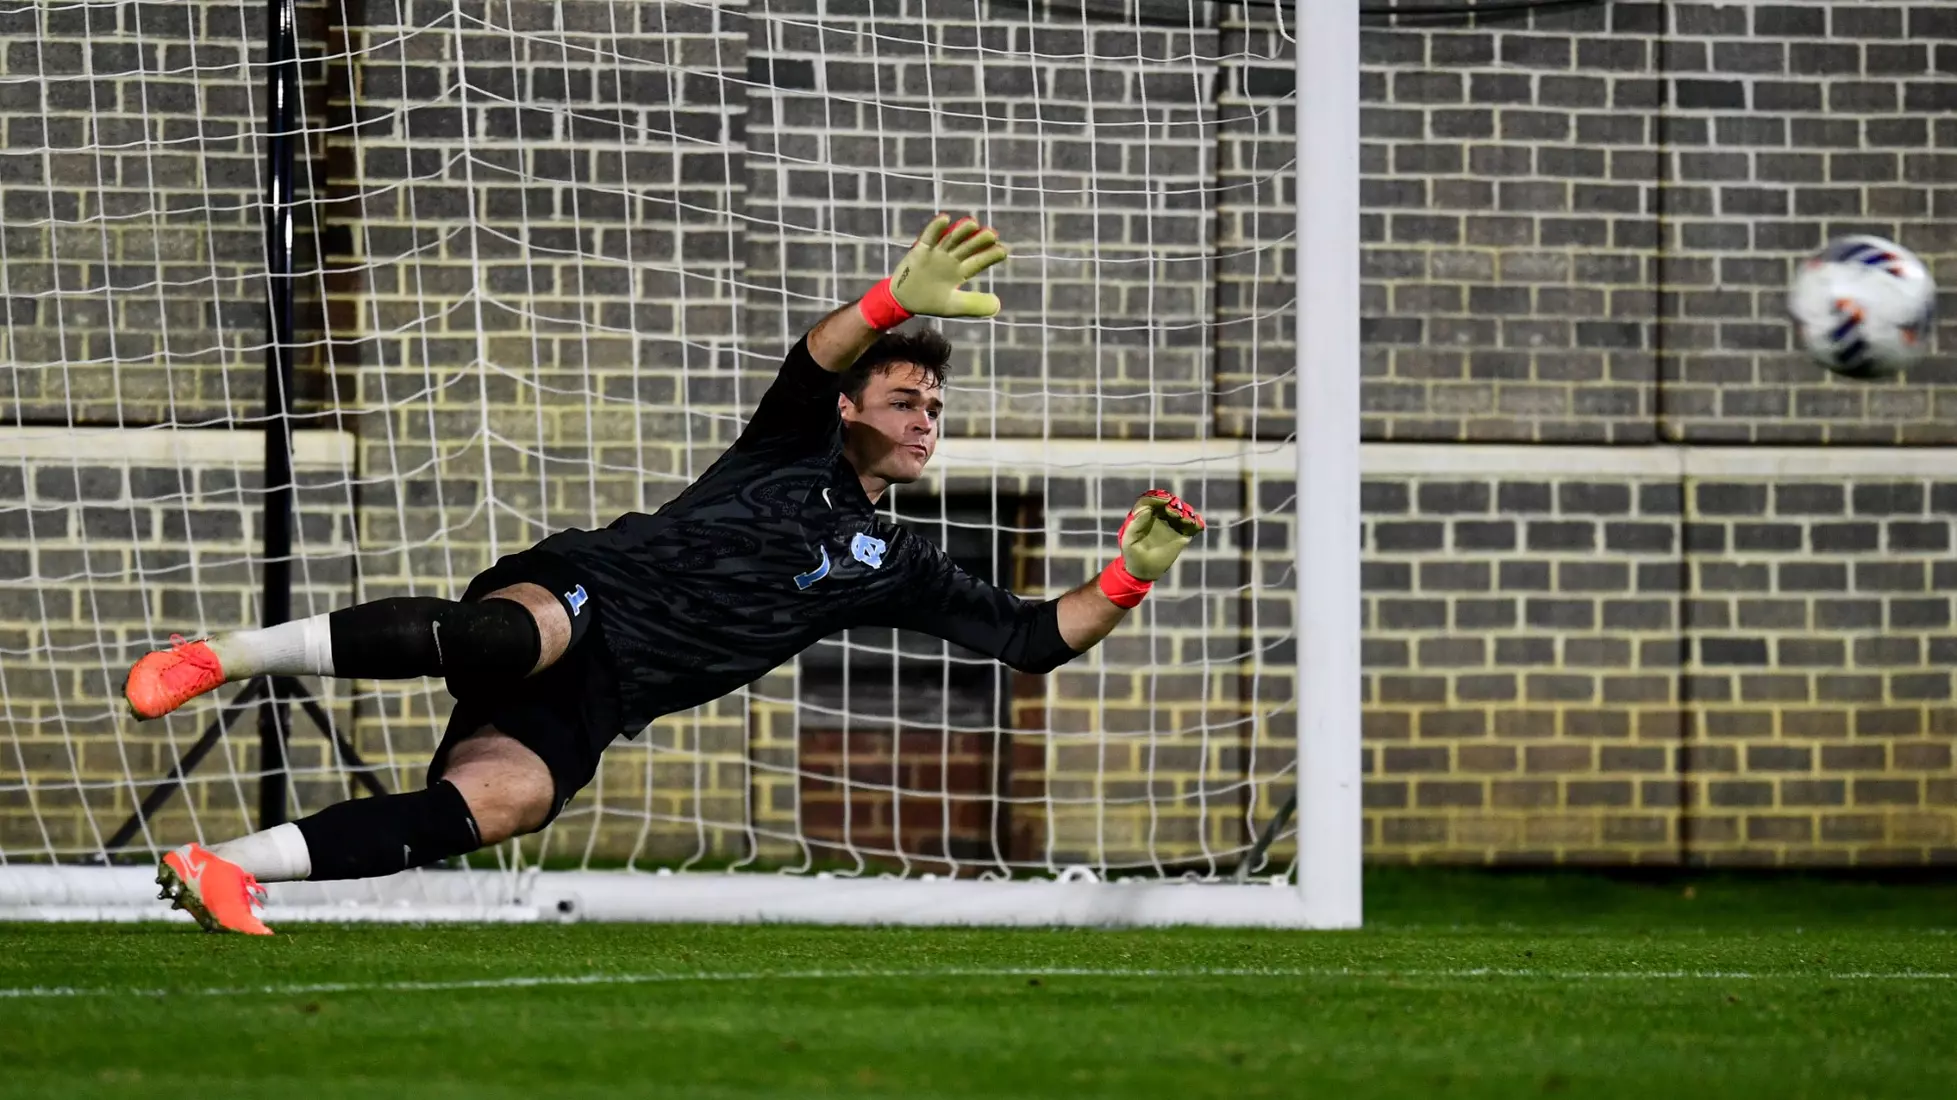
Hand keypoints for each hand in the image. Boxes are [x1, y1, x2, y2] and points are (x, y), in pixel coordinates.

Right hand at [885, 214, 1008, 318]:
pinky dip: (935, 228)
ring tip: (973, 224)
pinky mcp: (920, 250)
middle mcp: (951, 259)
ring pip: (951, 239)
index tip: (1003, 251)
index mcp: (961, 272)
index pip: (978, 261)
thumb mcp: (953, 306)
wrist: (903, 301)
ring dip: (961, 231)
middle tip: (992, 234)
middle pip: (967, 247)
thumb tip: (998, 305)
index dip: (990, 255)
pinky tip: (945, 219)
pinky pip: (928, 237)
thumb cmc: (930, 302)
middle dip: (979, 240)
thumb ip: (974, 305)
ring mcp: (936, 253)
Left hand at [1117, 490, 1205, 581]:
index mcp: (1145, 515)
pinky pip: (1192, 526)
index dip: (1158, 497)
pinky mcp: (1182, 535)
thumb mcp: (1129, 539)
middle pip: (1170, 503)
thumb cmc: (1132, 554)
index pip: (1152, 500)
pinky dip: (1196, 523)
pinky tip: (1197, 524)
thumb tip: (1147, 509)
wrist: (1143, 570)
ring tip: (1184, 519)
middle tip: (1173, 511)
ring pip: (1182, 512)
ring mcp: (1172, 525)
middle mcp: (1160, 517)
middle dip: (1174, 503)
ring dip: (1185, 512)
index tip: (1165, 500)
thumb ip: (1136, 524)